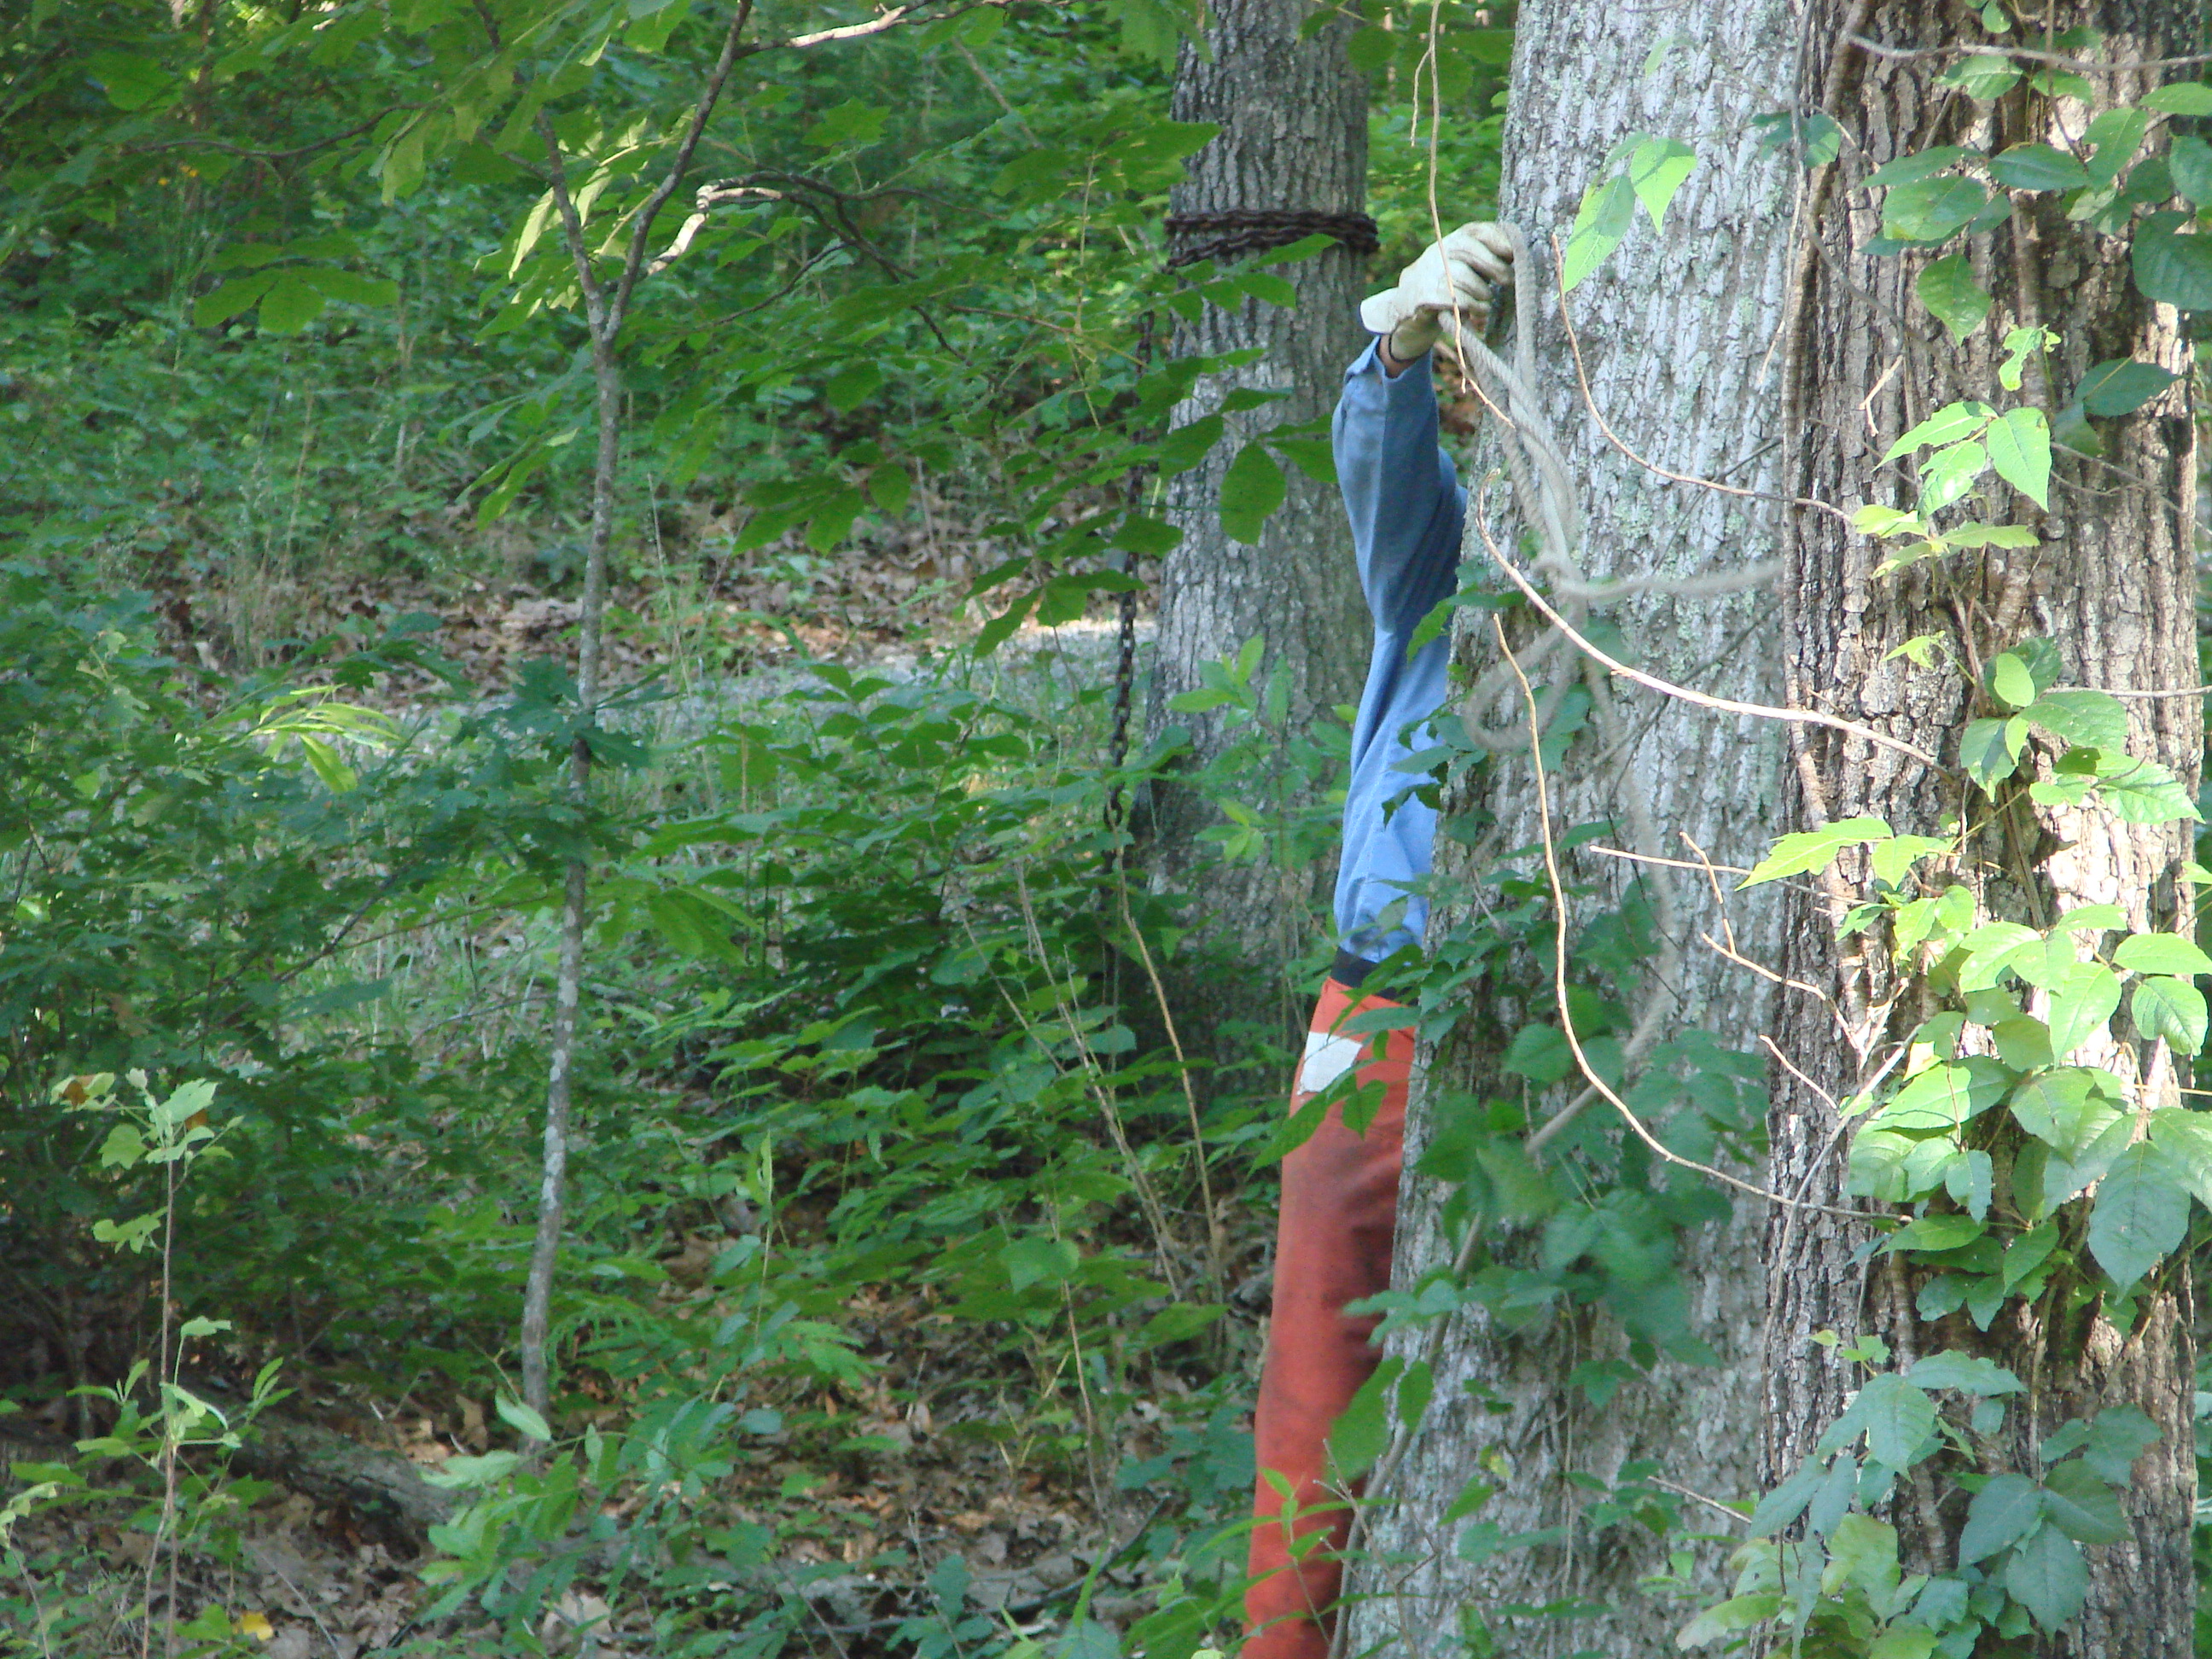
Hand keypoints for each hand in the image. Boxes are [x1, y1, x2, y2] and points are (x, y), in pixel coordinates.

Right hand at [1359, 223, 1514, 367]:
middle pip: (1468, 249)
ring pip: (1461, 275)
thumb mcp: (1466, 270)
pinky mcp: (1421, 294)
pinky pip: (1450, 297)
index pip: (1476, 231)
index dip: (1496, 238)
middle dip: (1494, 266)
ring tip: (1487, 303)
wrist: (1407, 312)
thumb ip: (1487, 261)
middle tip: (1509, 281)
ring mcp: (1426, 272)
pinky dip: (1469, 306)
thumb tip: (1518, 259)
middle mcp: (1437, 252)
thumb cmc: (1449, 290)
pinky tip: (1476, 312)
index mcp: (1452, 241)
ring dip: (1481, 291)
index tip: (1512, 253)